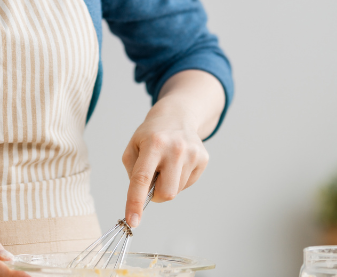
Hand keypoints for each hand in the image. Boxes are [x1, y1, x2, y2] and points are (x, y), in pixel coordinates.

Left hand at [120, 106, 209, 228]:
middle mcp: (175, 148)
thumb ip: (133, 172)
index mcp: (153, 143)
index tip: (132, 220)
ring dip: (167, 184)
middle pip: (166, 193)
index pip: (142, 178)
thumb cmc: (151, 134)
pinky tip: (177, 163)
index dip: (136, 202)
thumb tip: (143, 197)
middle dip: (156, 195)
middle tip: (153, 179)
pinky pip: (187, 184)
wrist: (177, 115)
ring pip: (177, 190)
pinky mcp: (203, 159)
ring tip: (166, 165)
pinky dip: (179, 179)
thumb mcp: (133, 146)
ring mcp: (192, 153)